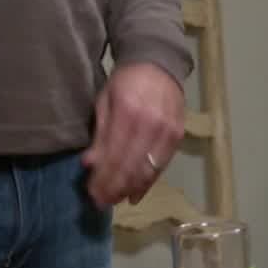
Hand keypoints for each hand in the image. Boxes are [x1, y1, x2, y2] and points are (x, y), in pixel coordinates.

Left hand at [80, 62, 184, 207]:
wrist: (159, 64)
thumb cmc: (125, 82)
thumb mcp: (105, 101)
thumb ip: (99, 134)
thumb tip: (89, 165)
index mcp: (128, 112)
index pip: (114, 156)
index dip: (102, 178)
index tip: (91, 193)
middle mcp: (150, 124)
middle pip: (130, 167)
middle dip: (113, 188)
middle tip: (100, 202)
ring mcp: (167, 132)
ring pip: (147, 170)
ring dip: (129, 190)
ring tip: (114, 201)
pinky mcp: (178, 137)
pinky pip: (161, 166)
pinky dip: (147, 183)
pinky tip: (134, 194)